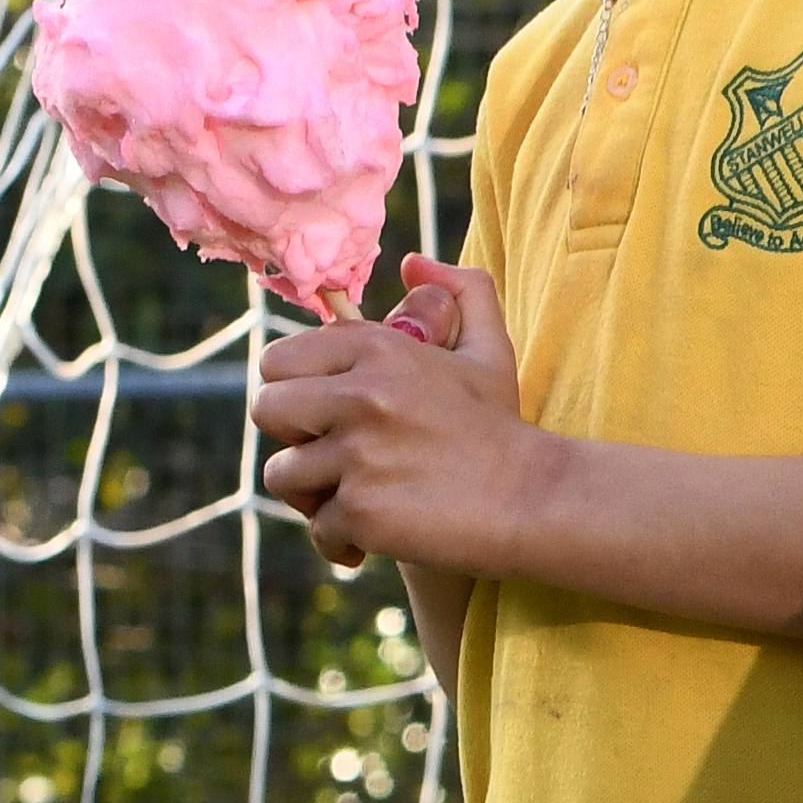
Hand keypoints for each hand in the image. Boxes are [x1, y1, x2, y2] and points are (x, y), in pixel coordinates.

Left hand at [254, 258, 537, 579]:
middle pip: (267, 409)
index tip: (330, 412)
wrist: (534, 499)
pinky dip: (342, 540)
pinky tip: (372, 537)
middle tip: (334, 455)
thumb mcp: (488, 350)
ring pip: (282, 474)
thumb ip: (461, 292)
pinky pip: (318, 527)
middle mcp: (362, 395)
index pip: (280, 359)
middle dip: (294, 436)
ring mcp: (358, 454)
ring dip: (313, 494)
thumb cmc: (501, 426)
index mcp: (380, 350)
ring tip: (357, 497)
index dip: (297, 389)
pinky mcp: (361, 510)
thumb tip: (413, 263)